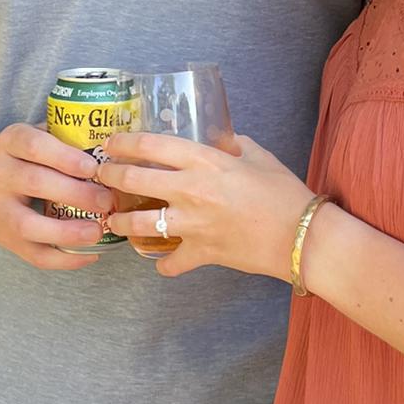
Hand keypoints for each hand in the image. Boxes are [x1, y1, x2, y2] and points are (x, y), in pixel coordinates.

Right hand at [0, 120, 114, 270]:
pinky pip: (34, 255)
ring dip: (67, 231)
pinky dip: (64, 259)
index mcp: (10, 142)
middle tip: (107, 200)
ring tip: (97, 231)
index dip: (65, 157)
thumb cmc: (22, 156)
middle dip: (75, 193)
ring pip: (28, 225)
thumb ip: (67, 138)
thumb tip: (115, 149)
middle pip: (35, 183)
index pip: (34, 146)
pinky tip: (90, 254)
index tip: (93, 167)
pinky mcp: (5, 239)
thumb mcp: (35, 135)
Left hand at [98, 128, 312, 278]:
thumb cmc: (284, 192)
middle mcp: (191, 190)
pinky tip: (162, 261)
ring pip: (138, 223)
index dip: (124, 142)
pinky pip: (171, 263)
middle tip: (101, 176)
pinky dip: (165, 264)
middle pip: (134, 180)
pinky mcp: (201, 253)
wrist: (302, 236)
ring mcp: (192, 225)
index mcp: (205, 161)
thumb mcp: (258, 155)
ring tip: (112, 221)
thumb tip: (221, 140)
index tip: (110, 143)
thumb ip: (233, 145)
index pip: (151, 145)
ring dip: (120, 222)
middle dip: (109, 176)